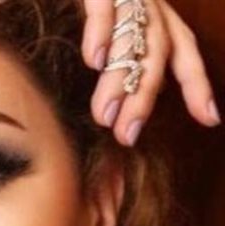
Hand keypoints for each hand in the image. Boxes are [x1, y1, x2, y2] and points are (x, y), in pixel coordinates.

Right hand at [82, 0, 220, 146]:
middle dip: (143, 98)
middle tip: (126, 135)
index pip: (184, 52)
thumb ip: (124, 50)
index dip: (198, 85)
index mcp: (157, 14)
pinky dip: (101, 33)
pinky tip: (92, 62)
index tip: (210, 119)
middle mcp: (149, 4)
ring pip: (134, 38)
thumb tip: (130, 91)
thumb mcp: (116, 20)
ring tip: (104, 115)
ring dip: (120, 80)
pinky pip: (105, 8)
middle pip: (158, 55)